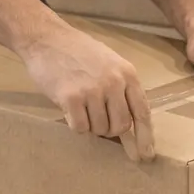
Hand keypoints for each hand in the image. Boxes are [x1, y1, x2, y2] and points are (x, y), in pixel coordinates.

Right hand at [21, 25, 154, 160]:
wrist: (47, 39)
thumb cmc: (79, 53)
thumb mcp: (110, 64)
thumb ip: (122, 91)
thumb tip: (132, 128)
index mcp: (127, 74)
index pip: (142, 112)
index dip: (145, 137)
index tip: (146, 155)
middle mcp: (114, 83)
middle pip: (121, 126)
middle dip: (110, 131)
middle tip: (97, 120)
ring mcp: (93, 91)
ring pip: (100, 129)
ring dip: (90, 125)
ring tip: (81, 106)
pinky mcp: (71, 98)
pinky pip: (80, 127)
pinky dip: (75, 124)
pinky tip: (69, 109)